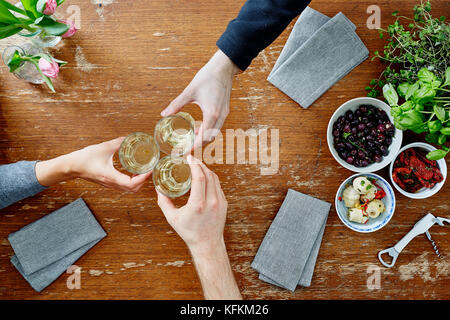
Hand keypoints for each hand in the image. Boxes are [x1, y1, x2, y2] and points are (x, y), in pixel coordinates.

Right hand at [35, 137, 151, 191]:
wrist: (71, 166)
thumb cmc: (84, 158)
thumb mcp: (103, 148)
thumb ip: (117, 142)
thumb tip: (129, 137)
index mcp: (111, 177)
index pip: (132, 184)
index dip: (143, 178)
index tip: (149, 169)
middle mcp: (112, 183)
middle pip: (133, 189)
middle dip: (144, 181)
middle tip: (149, 169)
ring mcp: (110, 185)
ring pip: (129, 189)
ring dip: (138, 182)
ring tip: (143, 171)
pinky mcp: (108, 183)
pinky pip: (123, 186)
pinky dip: (132, 181)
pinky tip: (133, 172)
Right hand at [157, 155, 240, 299]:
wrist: (207, 244)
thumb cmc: (189, 232)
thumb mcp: (172, 218)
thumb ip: (164, 202)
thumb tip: (158, 189)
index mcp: (198, 204)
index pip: (199, 177)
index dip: (194, 164)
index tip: (188, 158)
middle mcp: (211, 202)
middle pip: (208, 174)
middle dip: (200, 164)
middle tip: (191, 159)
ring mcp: (220, 202)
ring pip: (215, 178)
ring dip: (206, 170)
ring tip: (197, 165)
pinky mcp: (224, 203)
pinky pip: (218, 185)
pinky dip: (211, 178)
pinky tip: (204, 176)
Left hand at [161, 50, 239, 147]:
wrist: (224, 67)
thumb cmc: (207, 77)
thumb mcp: (189, 91)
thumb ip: (176, 104)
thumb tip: (163, 114)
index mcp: (211, 113)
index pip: (203, 137)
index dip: (193, 147)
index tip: (184, 152)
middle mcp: (220, 116)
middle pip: (210, 138)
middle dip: (198, 146)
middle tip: (186, 150)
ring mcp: (224, 113)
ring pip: (215, 133)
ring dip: (204, 138)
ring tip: (191, 140)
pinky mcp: (225, 110)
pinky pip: (217, 126)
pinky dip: (208, 130)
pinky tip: (199, 127)